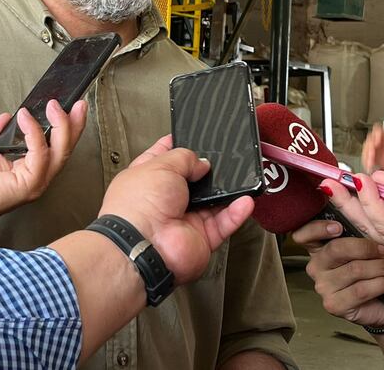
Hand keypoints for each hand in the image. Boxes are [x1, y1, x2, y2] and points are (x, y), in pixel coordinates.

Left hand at [0, 100, 86, 222]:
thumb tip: (6, 117)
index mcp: (33, 169)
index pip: (58, 146)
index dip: (69, 126)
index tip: (71, 106)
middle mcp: (40, 176)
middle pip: (66, 148)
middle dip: (75, 124)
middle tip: (77, 104)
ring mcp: (37, 181)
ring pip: (60, 151)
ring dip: (60, 125)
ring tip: (53, 105)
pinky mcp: (30, 183)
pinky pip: (39, 153)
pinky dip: (34, 132)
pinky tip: (25, 117)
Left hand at [99, 136, 253, 284]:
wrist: (143, 245)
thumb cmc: (138, 206)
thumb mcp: (161, 166)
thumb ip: (184, 158)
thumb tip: (202, 161)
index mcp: (147, 179)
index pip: (164, 158)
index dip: (178, 147)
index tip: (193, 138)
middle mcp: (165, 200)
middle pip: (193, 181)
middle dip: (206, 171)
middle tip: (222, 160)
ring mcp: (183, 220)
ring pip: (213, 203)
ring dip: (227, 192)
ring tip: (240, 178)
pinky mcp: (200, 238)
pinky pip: (223, 224)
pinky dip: (235, 213)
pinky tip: (245, 201)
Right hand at [292, 220, 383, 326]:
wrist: (380, 307)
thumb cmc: (369, 275)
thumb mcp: (362, 252)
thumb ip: (357, 238)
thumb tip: (370, 225)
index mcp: (318, 250)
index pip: (303, 235)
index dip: (317, 228)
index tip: (338, 226)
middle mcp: (315, 267)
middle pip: (335, 249)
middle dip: (365, 248)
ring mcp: (322, 286)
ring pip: (354, 270)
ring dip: (381, 267)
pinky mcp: (334, 304)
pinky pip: (360, 290)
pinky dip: (381, 284)